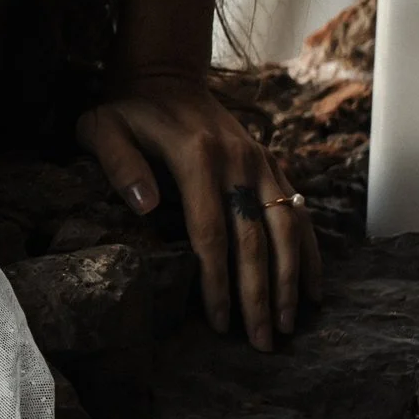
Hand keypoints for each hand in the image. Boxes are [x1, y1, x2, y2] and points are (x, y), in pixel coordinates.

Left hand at [73, 63, 321, 350]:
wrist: (165, 74)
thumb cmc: (128, 111)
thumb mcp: (104, 129)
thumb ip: (120, 166)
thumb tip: (145, 206)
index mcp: (197, 158)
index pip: (211, 234)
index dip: (218, 282)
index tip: (220, 323)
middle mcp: (238, 162)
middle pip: (255, 240)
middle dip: (259, 296)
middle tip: (263, 344)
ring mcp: (261, 163)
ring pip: (287, 229)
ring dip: (291, 281)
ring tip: (287, 325)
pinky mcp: (272, 165)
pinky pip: (298, 212)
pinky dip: (310, 252)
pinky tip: (314, 290)